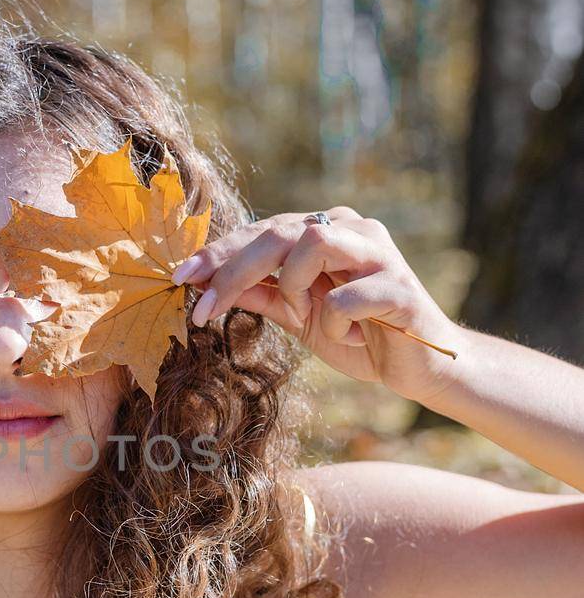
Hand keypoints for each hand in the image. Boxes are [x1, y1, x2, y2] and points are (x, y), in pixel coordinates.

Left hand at [171, 207, 461, 403]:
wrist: (417, 368)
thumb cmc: (357, 335)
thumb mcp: (296, 315)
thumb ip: (259, 295)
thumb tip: (203, 284)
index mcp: (325, 232)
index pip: (260, 231)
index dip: (217, 253)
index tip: (179, 279)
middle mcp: (352, 230)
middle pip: (278, 231)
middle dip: (232, 270)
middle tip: (200, 309)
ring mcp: (379, 253)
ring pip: (313, 243)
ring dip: (293, 286)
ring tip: (306, 315)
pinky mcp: (400, 286)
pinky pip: (347, 296)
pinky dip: (336, 321)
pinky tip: (352, 334)